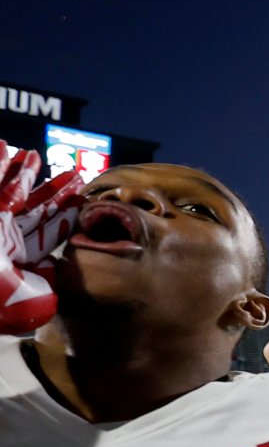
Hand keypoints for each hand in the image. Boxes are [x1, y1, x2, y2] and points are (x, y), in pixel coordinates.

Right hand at [0, 144, 81, 334]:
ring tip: (33, 155)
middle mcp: (1, 239)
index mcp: (16, 258)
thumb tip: (52, 276)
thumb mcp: (26, 300)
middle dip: (53, 192)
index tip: (83, 202)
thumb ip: (43, 292)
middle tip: (74, 175)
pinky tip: (1, 147)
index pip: (47, 234)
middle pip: (33, 210)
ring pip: (8, 193)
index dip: (65, 217)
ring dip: (21, 173)